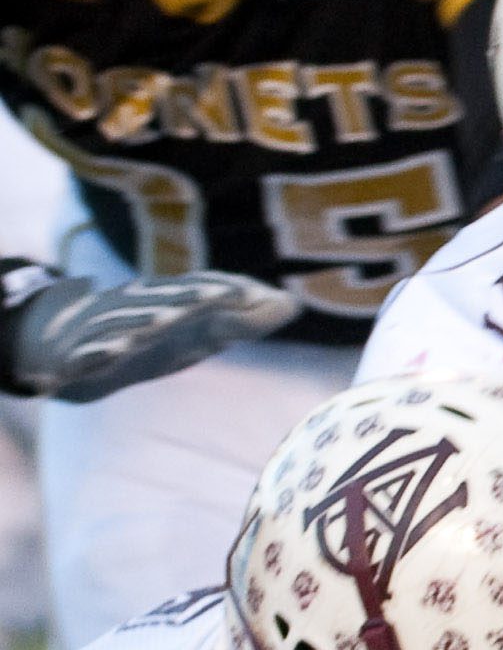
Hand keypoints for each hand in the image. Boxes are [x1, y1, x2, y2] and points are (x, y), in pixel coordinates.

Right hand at [6, 268, 301, 402]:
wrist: (64, 350)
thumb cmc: (146, 338)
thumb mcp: (196, 333)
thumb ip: (243, 321)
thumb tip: (292, 305)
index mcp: (166, 303)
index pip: (197, 292)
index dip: (223, 292)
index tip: (254, 294)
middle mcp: (135, 310)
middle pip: (164, 301)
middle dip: (191, 298)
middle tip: (222, 297)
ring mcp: (102, 331)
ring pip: (123, 324)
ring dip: (144, 321)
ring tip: (167, 320)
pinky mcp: (77, 357)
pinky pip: (84, 356)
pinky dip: (93, 355)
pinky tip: (111, 353)